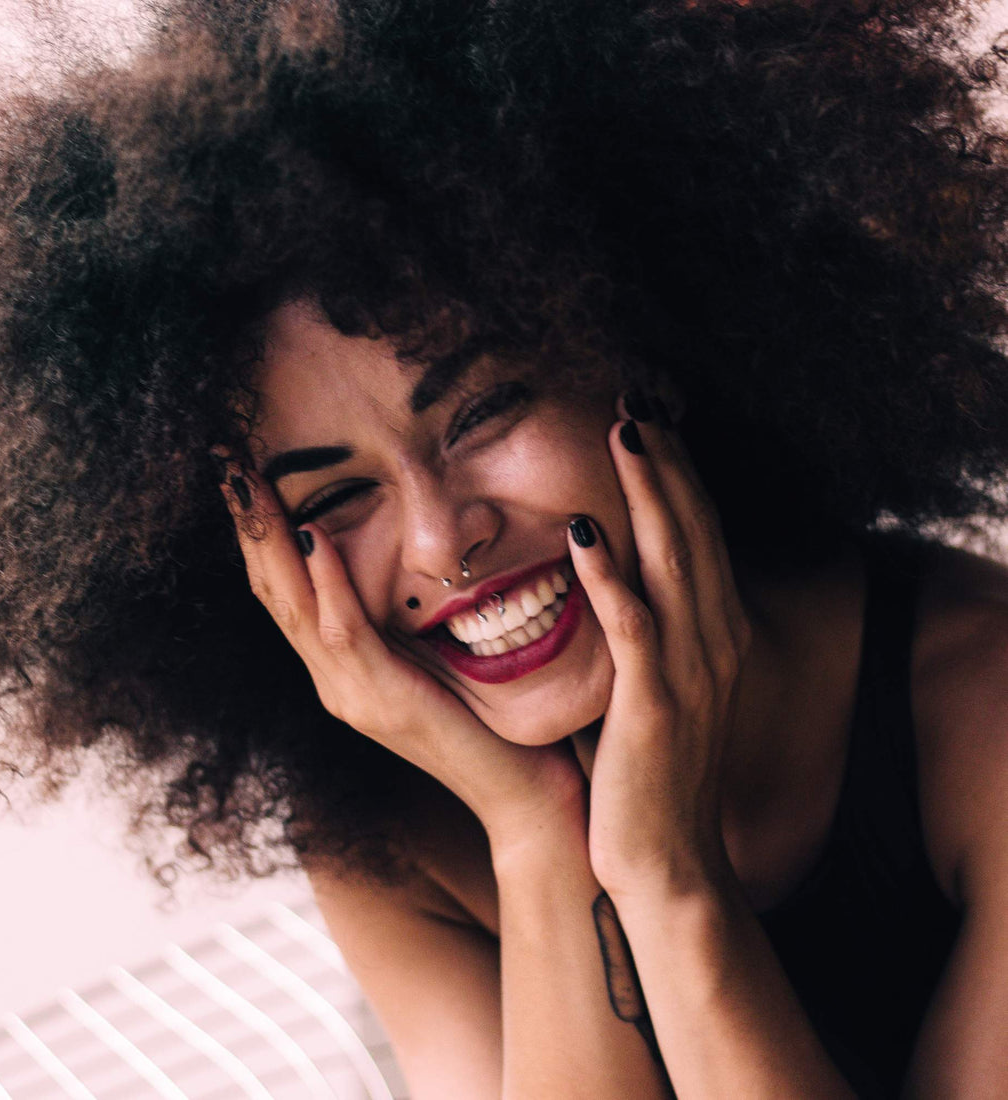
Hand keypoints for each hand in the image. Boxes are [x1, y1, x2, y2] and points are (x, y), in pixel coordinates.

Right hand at [218, 461, 584, 843]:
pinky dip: (327, 583)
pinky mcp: (383, 703)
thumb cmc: (491, 721)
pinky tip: (316, 537)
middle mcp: (334, 682)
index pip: (285, 592)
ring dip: (270, 541)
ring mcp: (352, 695)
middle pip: (271, 593)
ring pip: (293, 608)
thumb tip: (402, 555)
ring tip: (249, 482)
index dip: (259, 534)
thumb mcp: (439, 658)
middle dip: (247, 526)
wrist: (523, 796)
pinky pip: (345, 634)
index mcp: (343, 669)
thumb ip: (409, 619)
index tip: (244, 473)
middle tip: (225, 461)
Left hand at [566, 402, 751, 898]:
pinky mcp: (654, 702)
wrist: (668, 860)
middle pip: (695, 529)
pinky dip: (610, 573)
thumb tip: (606, 579)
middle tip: (638, 399)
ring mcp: (691, 670)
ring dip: (649, 492)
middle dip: (668, 461)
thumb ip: (646, 632)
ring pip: (674, 560)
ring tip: (624, 430)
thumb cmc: (653, 773)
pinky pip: (632, 624)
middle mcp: (717, 640)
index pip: (700, 535)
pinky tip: (584, 528)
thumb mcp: (662, 688)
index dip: (678, 475)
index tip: (652, 423)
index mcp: (718, 634)